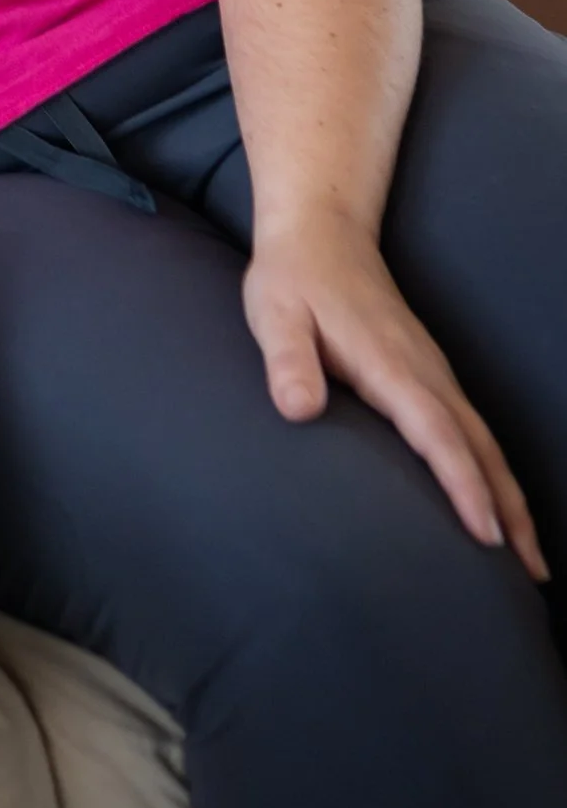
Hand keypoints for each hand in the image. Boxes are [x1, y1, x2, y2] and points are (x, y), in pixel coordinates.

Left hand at [243, 217, 546, 576]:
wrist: (323, 233)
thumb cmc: (294, 280)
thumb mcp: (274, 315)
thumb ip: (287, 361)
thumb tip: (299, 409)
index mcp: (390, 365)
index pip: (437, 433)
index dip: (463, 485)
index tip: (486, 534)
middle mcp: (425, 373)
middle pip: (480, 448)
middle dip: (509, 509)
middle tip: (533, 573)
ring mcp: (434, 374)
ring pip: (484, 442)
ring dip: (510, 498)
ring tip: (530, 560)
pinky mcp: (431, 376)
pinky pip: (472, 432)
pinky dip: (493, 472)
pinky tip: (497, 505)